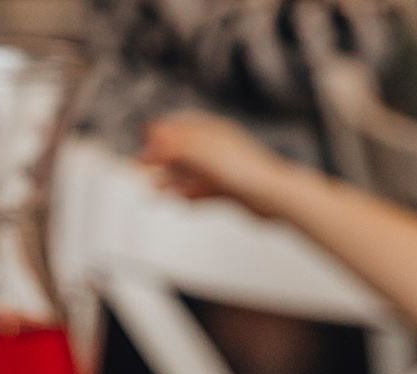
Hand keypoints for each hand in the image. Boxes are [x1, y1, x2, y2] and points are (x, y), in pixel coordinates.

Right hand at [138, 112, 296, 218]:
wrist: (276, 197)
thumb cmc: (246, 172)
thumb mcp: (203, 154)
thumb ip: (175, 145)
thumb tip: (151, 138)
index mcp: (214, 132)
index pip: (181, 126)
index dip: (159, 133)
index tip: (140, 140)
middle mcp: (220, 148)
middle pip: (183, 151)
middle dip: (161, 161)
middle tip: (140, 170)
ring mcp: (226, 169)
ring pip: (192, 173)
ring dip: (172, 181)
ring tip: (154, 193)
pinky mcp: (232, 189)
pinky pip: (206, 191)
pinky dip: (191, 195)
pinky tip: (183, 204)